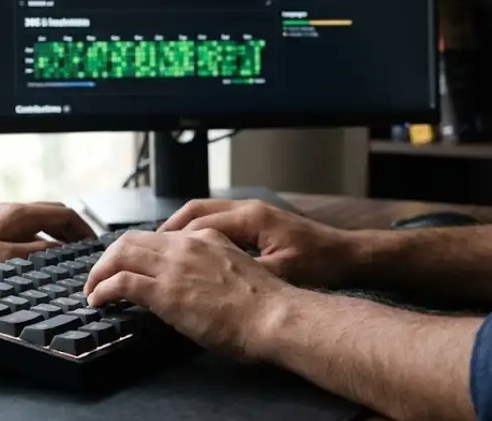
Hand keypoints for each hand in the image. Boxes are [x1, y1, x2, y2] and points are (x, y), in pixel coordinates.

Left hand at [0, 202, 94, 281]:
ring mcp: (2, 217)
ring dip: (59, 232)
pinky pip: (29, 226)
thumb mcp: (5, 259)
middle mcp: (12, 210)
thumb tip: (63, 248)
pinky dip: (44, 235)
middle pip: (54, 212)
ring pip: (42, 219)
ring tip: (69, 251)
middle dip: (74, 228)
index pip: (64, 212)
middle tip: (86, 248)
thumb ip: (38, 251)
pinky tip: (42, 252)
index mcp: (18, 214)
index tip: (94, 243)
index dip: (83, 227)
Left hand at [84, 228, 290, 358]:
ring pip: (121, 254)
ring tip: (93, 289)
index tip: (128, 265)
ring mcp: (174, 265)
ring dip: (100, 272)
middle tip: (101, 276)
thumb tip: (196, 285)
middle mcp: (186, 244)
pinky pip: (121, 282)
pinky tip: (98, 300)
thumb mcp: (235, 271)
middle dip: (110, 257)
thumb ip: (212, 268)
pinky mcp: (165, 290)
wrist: (274, 316)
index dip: (137, 251)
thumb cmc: (265, 305)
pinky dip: (102, 289)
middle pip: (133, 239)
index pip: (159, 237)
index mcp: (206, 238)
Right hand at [159, 199, 352, 286]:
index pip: (199, 224)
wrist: (348, 256)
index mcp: (251, 218)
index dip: (173, 240)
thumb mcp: (282, 273)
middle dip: (168, 229)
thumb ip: (246, 274)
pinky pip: (217, 222)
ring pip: (204, 214)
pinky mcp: (257, 223)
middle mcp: (248, 210)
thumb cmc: (320, 264)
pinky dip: (198, 233)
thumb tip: (211, 282)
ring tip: (159, 249)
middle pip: (196, 211)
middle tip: (143, 248)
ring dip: (181, 230)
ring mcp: (252, 214)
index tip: (151, 255)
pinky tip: (189, 251)